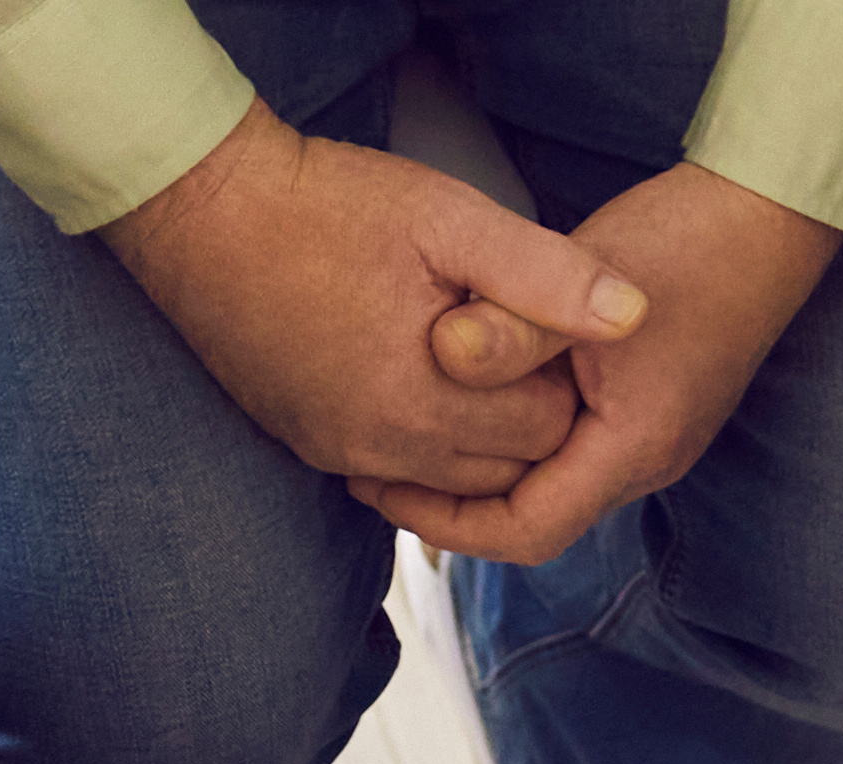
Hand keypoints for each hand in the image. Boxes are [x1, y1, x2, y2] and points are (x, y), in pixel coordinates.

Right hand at [100, 105, 645, 495]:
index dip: (564, 375)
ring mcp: (341, 453)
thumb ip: (546, 276)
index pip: (548, 431)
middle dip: (529, 412)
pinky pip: (395, 473)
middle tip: (519, 338)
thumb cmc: (327, 206)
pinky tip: (427, 380)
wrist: (206, 215)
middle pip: (507, 467)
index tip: (544, 320)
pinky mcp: (309, 444)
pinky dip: (426, 440)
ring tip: (478, 359)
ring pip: (453, 479)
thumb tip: (635, 317)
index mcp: (428, 404)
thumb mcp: (451, 219)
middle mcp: (383, 450)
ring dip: (480, 432)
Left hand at [350, 164, 836, 566]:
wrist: (770, 215)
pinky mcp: (645, 410)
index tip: (382, 488)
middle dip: (452, 503)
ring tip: (409, 433)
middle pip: (534, 519)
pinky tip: (469, 400)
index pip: (527, 532)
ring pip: (549, 483)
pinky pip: (566, 449)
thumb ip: (514, 324)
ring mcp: (650, 438)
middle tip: (376, 466)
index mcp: (632, 449)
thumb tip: (442, 357)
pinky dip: (512, 440)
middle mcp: (646, 461)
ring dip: (481, 469)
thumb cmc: (689, 241)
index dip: (446, 524)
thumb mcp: (586, 275)